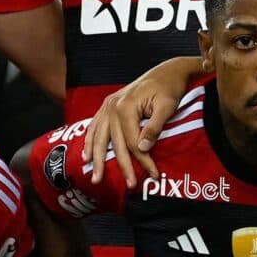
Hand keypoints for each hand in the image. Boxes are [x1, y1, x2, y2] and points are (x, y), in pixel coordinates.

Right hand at [85, 55, 201, 184]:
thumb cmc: (169, 87)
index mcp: (125, 107)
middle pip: (115, 143)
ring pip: (100, 138)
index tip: (154, 174)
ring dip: (97, 159)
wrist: (167, 71)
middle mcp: (112, 107)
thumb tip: (142, 149)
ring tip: (96, 178)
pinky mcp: (107, 106)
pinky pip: (94, 127)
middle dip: (121, 166)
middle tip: (129, 185)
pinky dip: (90, 142)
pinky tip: (86, 156)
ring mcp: (107, 106)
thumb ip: (154, 127)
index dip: (142, 160)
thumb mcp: (167, 106)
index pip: (132, 142)